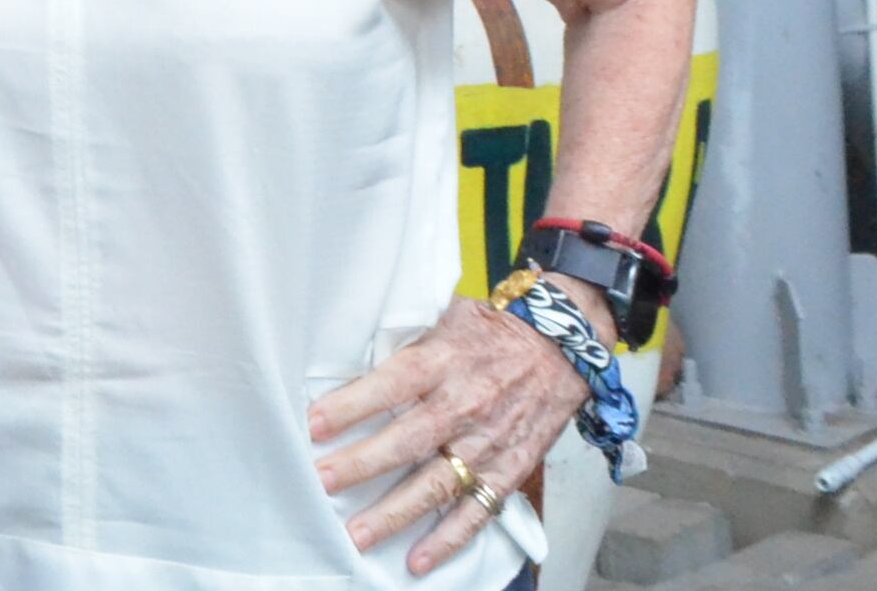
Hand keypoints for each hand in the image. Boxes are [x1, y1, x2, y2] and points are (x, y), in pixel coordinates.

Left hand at [306, 291, 595, 575]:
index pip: (390, 384)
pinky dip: (449, 539)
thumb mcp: (447, 317)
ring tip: (358, 535)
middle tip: (322, 480)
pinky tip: (418, 560)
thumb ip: (407, 341)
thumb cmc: (496, 327)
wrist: (563, 342)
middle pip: (407, 440)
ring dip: (395, 513)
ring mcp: (489, 442)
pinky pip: (477, 511)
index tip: (313, 424)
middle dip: (362, 464)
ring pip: (437, 484)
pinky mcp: (510, 469)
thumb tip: (352, 354)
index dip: (351, 405)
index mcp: (444, 361)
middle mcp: (465, 405)